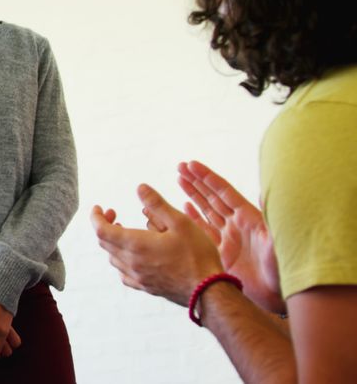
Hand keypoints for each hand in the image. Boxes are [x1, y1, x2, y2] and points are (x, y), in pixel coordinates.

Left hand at [91, 184, 224, 305]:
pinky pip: (123, 273)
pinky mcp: (146, 287)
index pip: (101, 230)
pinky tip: (133, 256)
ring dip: (113, 242)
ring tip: (125, 231)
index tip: (100, 207)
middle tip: (115, 214)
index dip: (96, 217)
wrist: (208, 291)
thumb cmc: (197, 255)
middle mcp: (131, 262)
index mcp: (136, 245)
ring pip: (113, 258)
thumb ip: (157, 204)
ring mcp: (137, 277)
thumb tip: (140, 188)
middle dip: (105, 225)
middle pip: (105, 243)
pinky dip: (121, 260)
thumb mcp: (180, 222)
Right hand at [178, 161, 283, 312]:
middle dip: (196, 182)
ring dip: (192, 196)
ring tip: (179, 181)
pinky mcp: (221, 254)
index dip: (208, 178)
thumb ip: (271, 220)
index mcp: (249, 218)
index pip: (224, 192)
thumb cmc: (283, 271)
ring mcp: (228, 239)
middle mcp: (237, 225)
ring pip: (206, 212)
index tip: (192, 165)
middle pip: (212, 198)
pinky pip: (203, 232)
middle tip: (180, 167)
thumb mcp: (278, 243)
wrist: (277, 298)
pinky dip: (193, 218)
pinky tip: (184, 208)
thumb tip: (265, 195)